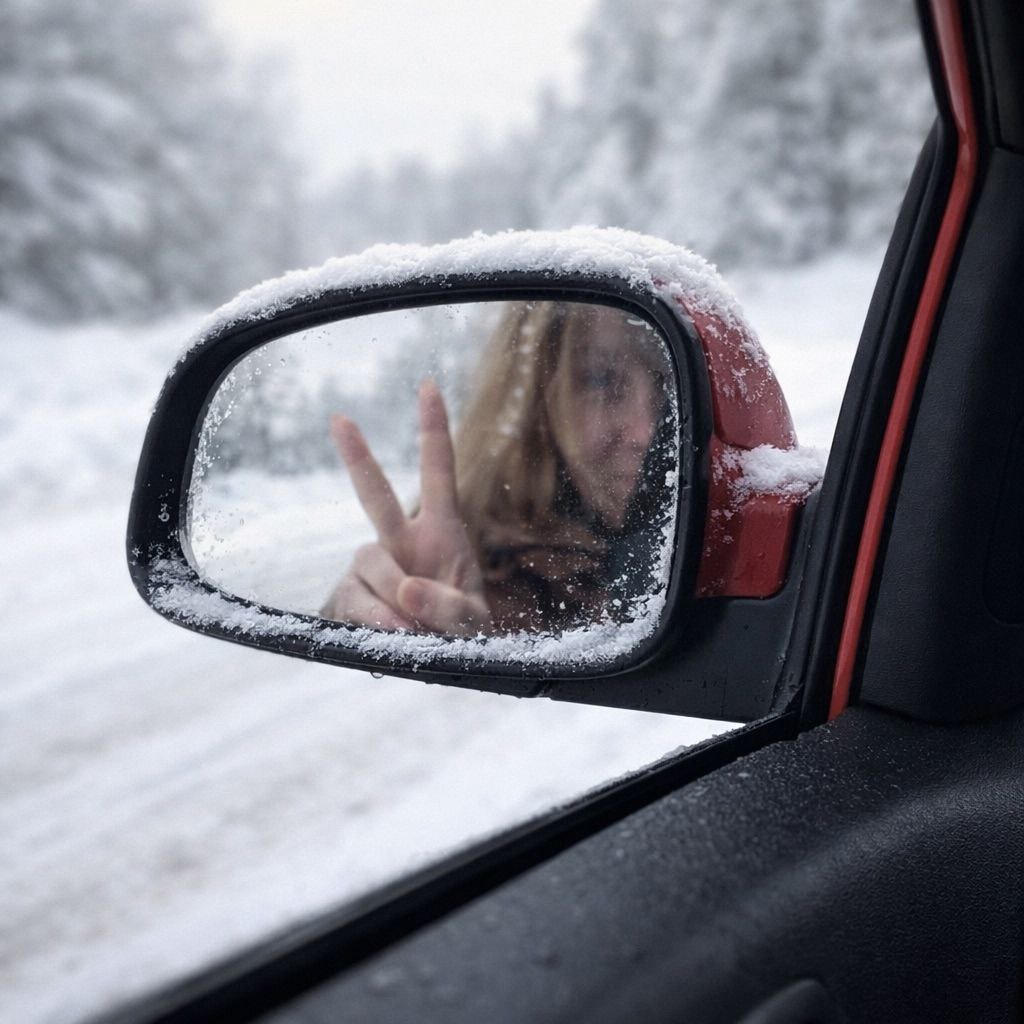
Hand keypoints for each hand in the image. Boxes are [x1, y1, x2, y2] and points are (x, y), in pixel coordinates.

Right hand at [322, 379, 491, 635]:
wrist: (436, 665)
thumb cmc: (462, 633)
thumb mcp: (472, 622)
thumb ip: (449, 607)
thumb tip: (407, 590)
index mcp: (441, 531)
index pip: (438, 472)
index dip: (433, 429)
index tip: (428, 385)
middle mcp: (402, 541)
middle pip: (375, 496)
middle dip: (358, 458)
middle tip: (340, 419)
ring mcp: (373, 568)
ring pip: (370, 562)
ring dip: (394, 596)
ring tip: (416, 629)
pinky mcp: (350, 597)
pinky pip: (355, 600)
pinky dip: (376, 620)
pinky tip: (395, 635)